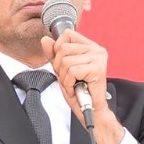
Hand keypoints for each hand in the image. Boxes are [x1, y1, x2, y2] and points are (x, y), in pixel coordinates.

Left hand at [41, 28, 122, 143]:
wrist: (90, 110)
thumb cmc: (78, 90)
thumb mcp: (61, 69)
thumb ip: (53, 54)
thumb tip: (45, 40)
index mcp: (90, 46)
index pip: (67, 34)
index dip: (58, 49)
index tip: (63, 65)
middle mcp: (96, 49)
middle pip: (63, 48)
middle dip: (59, 67)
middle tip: (69, 79)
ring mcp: (98, 58)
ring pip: (66, 61)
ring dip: (64, 78)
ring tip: (73, 85)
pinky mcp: (98, 68)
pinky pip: (71, 71)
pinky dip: (69, 84)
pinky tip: (75, 89)